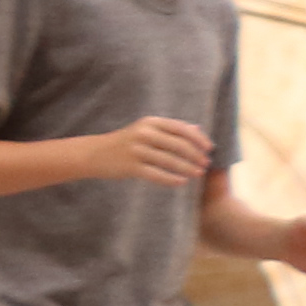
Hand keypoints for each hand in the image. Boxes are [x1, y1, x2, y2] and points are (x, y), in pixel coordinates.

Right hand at [87, 118, 215, 189]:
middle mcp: (144, 134)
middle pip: (178, 145)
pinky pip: (156, 174)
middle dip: (196, 155)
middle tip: (206, 164)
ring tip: (198, 173)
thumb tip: (198, 129)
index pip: (181, 128)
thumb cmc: (126, 142)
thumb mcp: (146, 129)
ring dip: (187, 168)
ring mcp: (136, 150)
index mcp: (150, 122)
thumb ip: (171, 129)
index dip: (198, 139)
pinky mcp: (130, 166)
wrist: (95, 153)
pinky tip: (182, 182)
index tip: (210, 148)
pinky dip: (171, 179)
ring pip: (169, 160)